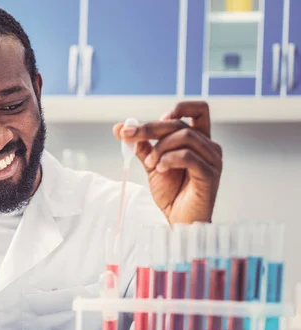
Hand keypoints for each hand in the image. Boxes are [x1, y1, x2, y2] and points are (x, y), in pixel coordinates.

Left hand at [113, 101, 221, 223]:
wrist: (178, 220)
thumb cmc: (171, 193)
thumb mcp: (152, 164)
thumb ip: (141, 146)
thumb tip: (119, 128)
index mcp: (199, 141)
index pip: (199, 110)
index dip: (180, 107)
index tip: (158, 118)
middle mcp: (209, 147)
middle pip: (182, 124)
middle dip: (150, 128)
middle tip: (128, 136)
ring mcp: (212, 160)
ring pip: (185, 137)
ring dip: (160, 148)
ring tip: (150, 164)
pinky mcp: (210, 174)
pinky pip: (188, 156)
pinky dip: (169, 159)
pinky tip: (160, 169)